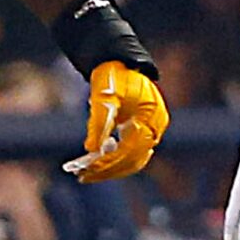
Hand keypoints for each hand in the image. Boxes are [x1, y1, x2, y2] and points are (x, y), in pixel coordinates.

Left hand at [66, 60, 168, 181]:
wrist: (119, 62)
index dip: (110, 162)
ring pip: (133, 160)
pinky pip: (130, 153)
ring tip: (86, 174)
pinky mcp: (142, 132)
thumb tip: (91, 149)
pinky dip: (114, 161)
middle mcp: (156, 127)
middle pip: (134, 159)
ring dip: (110, 169)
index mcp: (152, 116)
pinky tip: (95, 164)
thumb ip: (99, 122)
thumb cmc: (112, 75)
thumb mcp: (104, 96)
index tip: (88, 169)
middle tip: (83, 177)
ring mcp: (151, 130)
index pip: (132, 149)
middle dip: (108, 170)